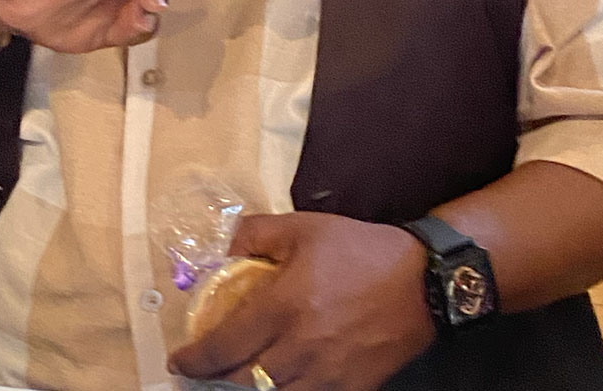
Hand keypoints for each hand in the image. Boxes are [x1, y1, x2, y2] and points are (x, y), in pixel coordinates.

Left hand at [169, 212, 435, 390]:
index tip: (179, 360)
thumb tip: (225, 250)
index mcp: (283, 305)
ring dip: (248, 389)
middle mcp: (299, 347)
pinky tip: (278, 383)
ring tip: (236, 378)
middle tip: (202, 371)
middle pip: (242, 380)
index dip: (195, 359)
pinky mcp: (352, 388)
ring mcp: (327, 374)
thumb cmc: (359, 250)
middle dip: (216, 379)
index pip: (225, 345)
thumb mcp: (303, 227)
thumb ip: (256, 234)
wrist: (423, 280)